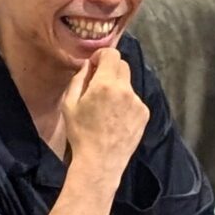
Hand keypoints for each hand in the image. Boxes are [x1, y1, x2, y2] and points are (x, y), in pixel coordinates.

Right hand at [61, 49, 149, 172]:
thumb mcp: (70, 104)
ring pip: (128, 84)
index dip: (101, 56)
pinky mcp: (144, 114)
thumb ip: (79, 79)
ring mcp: (137, 102)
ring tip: (106, 108)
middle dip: (110, 70)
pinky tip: (115, 119)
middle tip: (98, 85)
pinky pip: (134, 100)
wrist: (100, 161)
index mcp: (105, 84)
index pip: (112, 54)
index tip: (94, 66)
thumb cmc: (81, 133)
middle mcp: (125, 90)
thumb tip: (88, 65)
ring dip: (117, 88)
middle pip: (122, 65)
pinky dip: (125, 103)